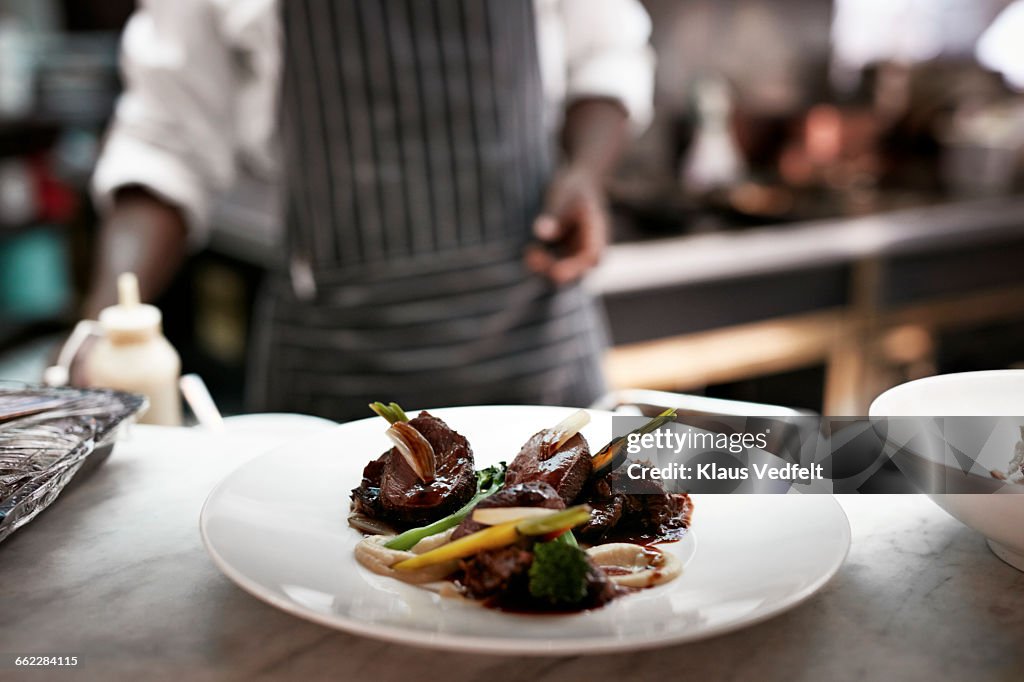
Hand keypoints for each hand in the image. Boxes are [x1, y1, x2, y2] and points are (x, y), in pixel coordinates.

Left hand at [526, 168, 609, 284]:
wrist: (580, 183)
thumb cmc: (574, 187)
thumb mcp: (564, 195)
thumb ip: (555, 214)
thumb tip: (541, 233)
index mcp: (598, 230)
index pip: (592, 256)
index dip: (575, 267)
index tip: (555, 271)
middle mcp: (592, 245)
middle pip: (578, 270)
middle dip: (554, 269)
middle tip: (531, 257)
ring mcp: (581, 251)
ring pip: (566, 270)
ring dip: (545, 267)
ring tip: (529, 253)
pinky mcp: (568, 253)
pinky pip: (556, 264)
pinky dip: (542, 261)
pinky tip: (530, 252)